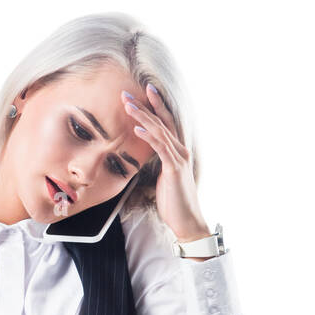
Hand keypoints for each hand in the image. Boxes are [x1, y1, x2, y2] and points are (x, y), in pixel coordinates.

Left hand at [121, 85, 209, 242]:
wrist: (187, 221)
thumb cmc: (174, 203)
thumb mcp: (165, 179)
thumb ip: (160, 164)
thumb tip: (149, 158)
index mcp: (178, 152)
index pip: (165, 124)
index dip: (155, 107)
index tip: (142, 93)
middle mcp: (180, 151)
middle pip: (161, 122)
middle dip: (144, 106)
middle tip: (126, 93)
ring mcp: (178, 159)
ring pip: (159, 132)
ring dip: (142, 117)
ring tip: (128, 105)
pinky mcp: (174, 169)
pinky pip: (160, 148)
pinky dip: (149, 136)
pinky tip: (138, 128)